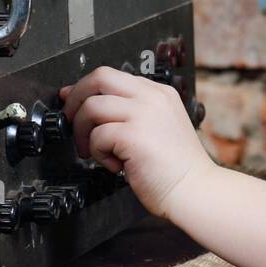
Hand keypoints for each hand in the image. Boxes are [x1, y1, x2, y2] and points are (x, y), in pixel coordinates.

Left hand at [58, 66, 214, 222]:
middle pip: (99, 78)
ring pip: (92, 107)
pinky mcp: (133, 135)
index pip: (113, 76)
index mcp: (159, 93)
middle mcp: (152, 98)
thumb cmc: (175, 168)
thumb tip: (89, 106)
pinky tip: (116, 164)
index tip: (72, 102)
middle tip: (71, 121)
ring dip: (84, 132)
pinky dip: (98, 153)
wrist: (194, 190)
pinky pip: (97, 135)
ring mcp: (144, 114)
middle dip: (76, 98)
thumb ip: (130, 113)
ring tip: (96, 151)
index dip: (86, 89)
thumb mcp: (157, 127)